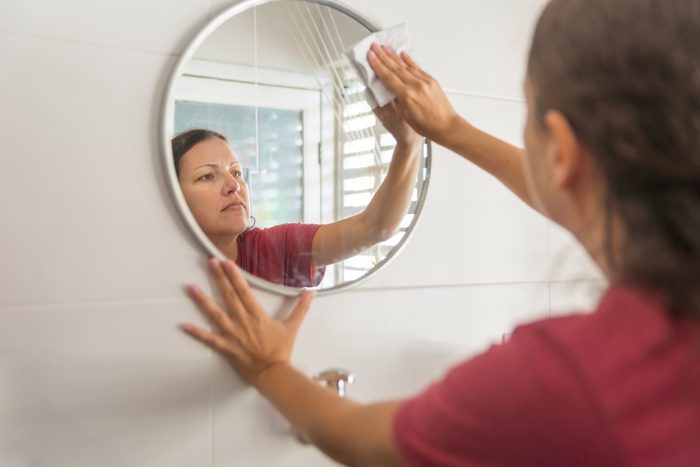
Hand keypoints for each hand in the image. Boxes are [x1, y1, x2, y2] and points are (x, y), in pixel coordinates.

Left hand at [181, 258, 313, 384]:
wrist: (274, 373)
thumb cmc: (281, 350)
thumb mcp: (292, 326)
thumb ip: (301, 308)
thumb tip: (311, 292)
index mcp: (257, 315)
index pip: (244, 290)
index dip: (235, 275)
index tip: (226, 262)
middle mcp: (243, 321)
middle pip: (228, 296)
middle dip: (218, 278)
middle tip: (209, 262)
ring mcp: (233, 334)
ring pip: (215, 314)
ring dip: (202, 300)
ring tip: (190, 287)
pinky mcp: (226, 347)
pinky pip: (209, 339)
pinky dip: (197, 333)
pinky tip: (184, 325)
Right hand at [368, 44, 460, 143]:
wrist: (446, 126)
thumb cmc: (427, 125)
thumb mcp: (405, 115)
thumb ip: (397, 99)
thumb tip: (390, 88)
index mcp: (407, 95)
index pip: (388, 77)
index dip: (378, 66)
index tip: (371, 57)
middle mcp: (416, 85)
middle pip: (395, 67)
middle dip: (383, 56)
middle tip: (375, 47)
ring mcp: (425, 81)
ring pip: (405, 65)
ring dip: (393, 56)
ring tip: (385, 48)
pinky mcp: (431, 80)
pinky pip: (417, 67)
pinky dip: (408, 60)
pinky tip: (403, 54)